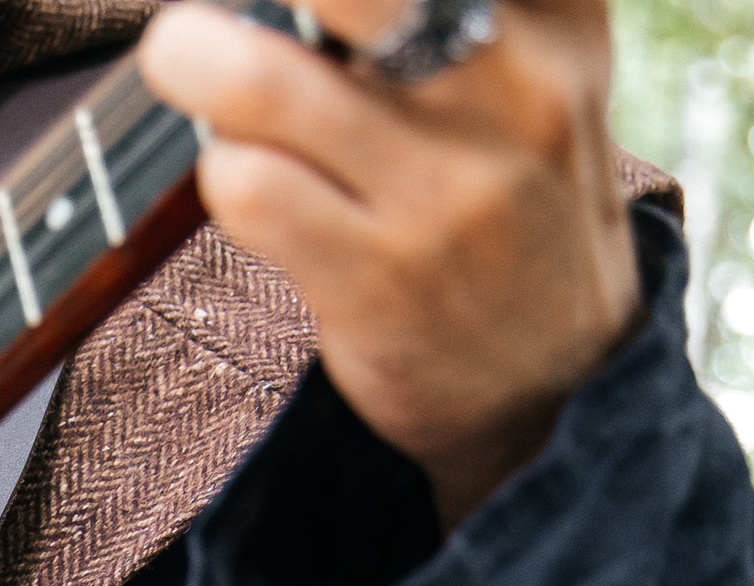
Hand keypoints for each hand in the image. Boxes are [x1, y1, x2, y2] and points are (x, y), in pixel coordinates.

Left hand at [137, 0, 643, 524]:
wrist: (555, 380)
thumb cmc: (511, 197)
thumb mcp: (534, 70)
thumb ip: (442, 6)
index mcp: (559, 17)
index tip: (303, 4)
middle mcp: (516, 90)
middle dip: (239, 3)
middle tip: (212, 16)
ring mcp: (445, 192)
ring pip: (259, 80)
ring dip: (196, 63)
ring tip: (195, 66)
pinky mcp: (376, 277)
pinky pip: (244, 185)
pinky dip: (218, 168)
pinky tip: (247, 178)